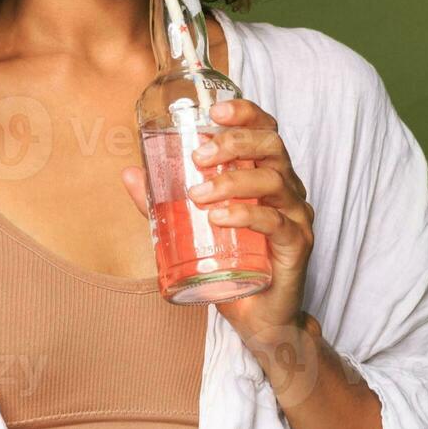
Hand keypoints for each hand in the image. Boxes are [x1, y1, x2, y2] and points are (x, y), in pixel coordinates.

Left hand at [121, 97, 314, 353]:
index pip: (264, 130)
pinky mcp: (297, 245)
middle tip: (199, 156)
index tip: (214, 110)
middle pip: (272, 146)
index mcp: (265, 174)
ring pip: (273, 181)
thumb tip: (129, 173)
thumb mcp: (191, 227)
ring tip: (198, 195)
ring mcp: (295, 216)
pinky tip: (220, 218)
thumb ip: (163, 202)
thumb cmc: (230, 264)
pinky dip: (246, 215)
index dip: (245, 113)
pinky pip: (276, 222)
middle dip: (234, 142)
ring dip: (231, 181)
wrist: (259, 318)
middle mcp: (286, 188)